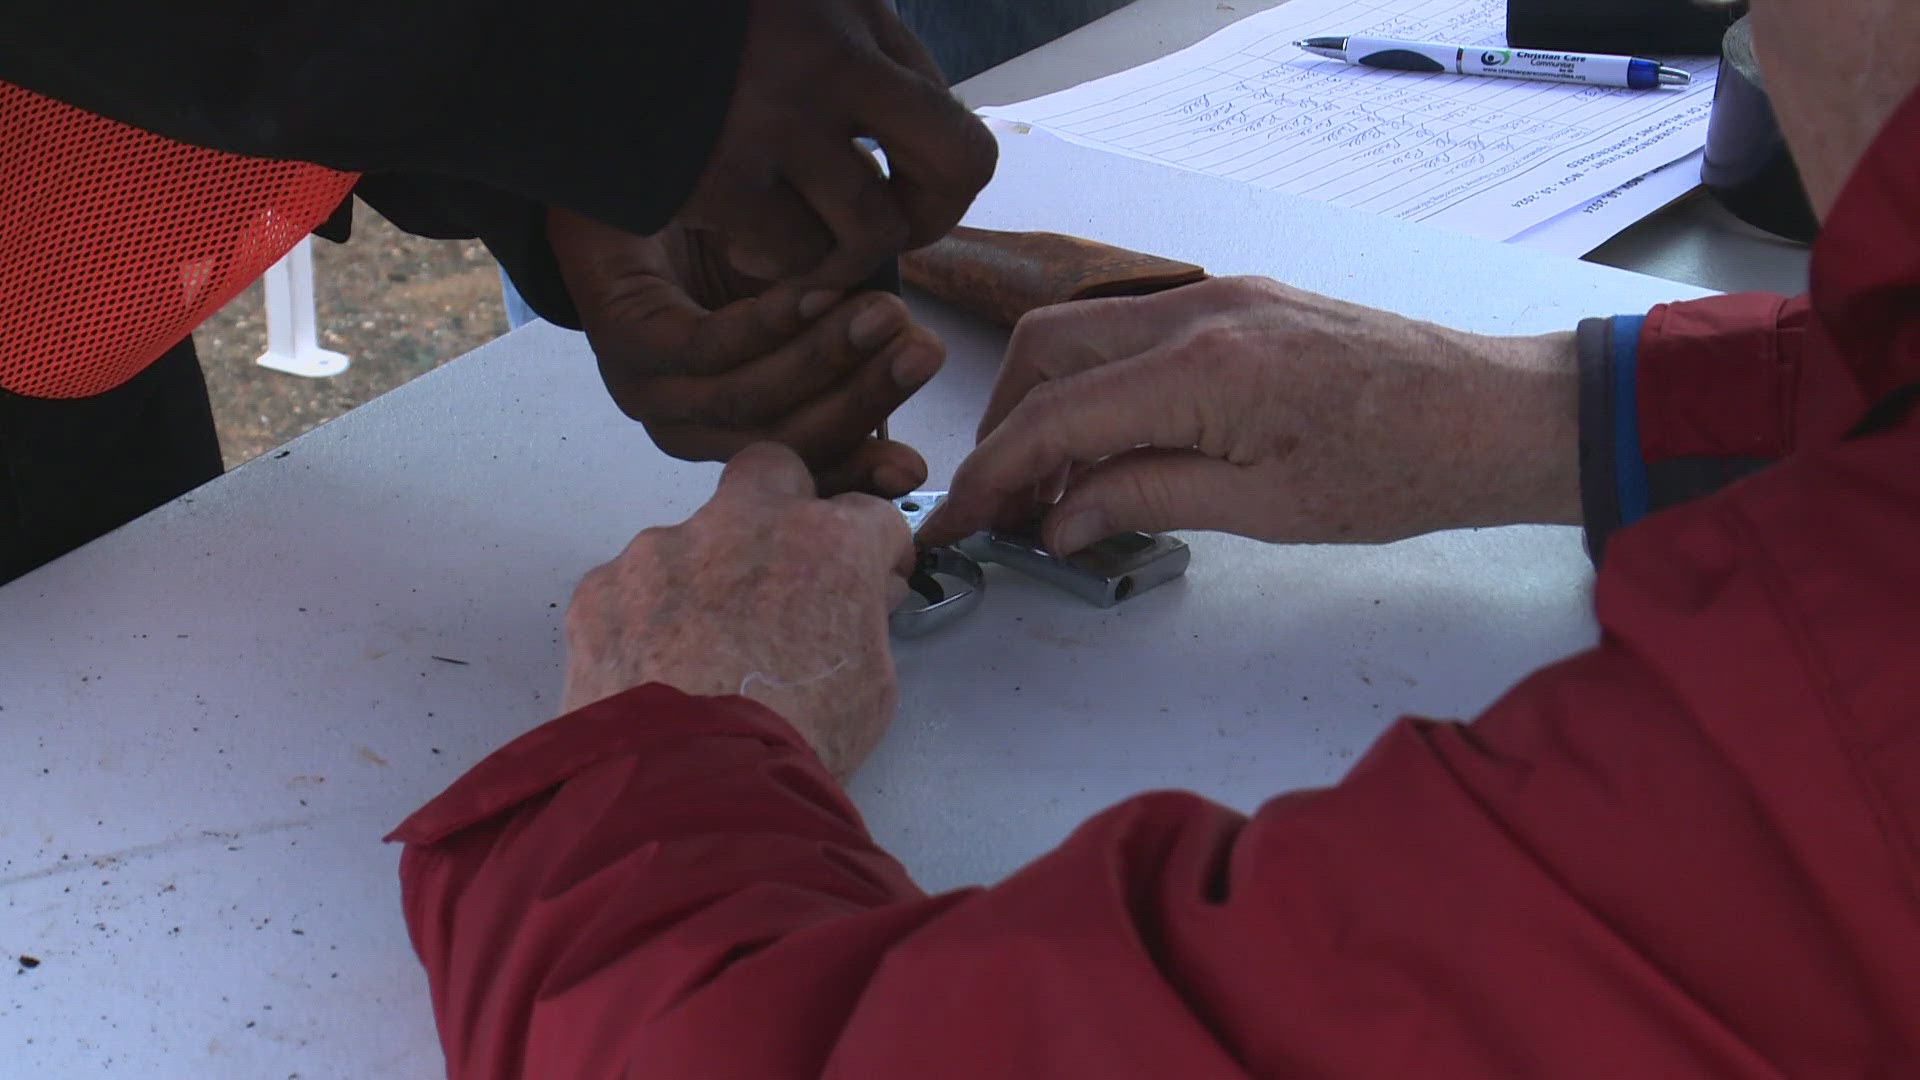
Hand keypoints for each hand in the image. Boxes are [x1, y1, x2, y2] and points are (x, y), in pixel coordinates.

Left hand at [549, 207, 943, 495]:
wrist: (639, 174)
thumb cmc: (725, 237)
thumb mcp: (805, 290)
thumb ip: (847, 329)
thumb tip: (914, 354)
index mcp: (729, 430)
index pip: (799, 465)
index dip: (859, 469)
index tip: (916, 468)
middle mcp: (687, 425)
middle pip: (782, 437)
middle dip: (862, 399)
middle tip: (922, 352)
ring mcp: (650, 389)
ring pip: (748, 399)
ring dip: (827, 358)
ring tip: (885, 314)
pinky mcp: (624, 342)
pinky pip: (707, 347)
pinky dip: (771, 323)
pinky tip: (819, 290)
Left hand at [563, 443, 913, 778]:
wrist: (688, 792)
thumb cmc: (796, 744)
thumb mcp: (872, 686)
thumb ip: (865, 619)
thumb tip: (859, 598)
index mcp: (827, 544)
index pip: (869, 515)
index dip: (875, 550)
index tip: (873, 580)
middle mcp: (743, 524)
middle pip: (771, 470)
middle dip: (784, 505)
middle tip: (784, 567)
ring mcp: (662, 549)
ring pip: (690, 537)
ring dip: (703, 575)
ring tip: (700, 654)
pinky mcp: (601, 586)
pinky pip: (630, 584)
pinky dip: (644, 616)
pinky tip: (652, 671)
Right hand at [678, 0, 997, 287]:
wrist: (550, 23)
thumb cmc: (675, 24)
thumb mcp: (785, 0)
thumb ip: (849, 41)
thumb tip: (905, 110)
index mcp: (851, 6)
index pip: (948, 111)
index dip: (936, 168)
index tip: (899, 184)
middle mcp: (830, 56)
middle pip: (955, 166)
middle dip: (931, 215)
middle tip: (889, 231)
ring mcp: (776, 119)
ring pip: (874, 231)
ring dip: (845, 258)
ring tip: (803, 250)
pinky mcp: (717, 177)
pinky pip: (794, 257)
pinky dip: (780, 270)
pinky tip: (746, 249)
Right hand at [917, 277, 1579, 552]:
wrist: (1491, 414)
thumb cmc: (1398, 467)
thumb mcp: (1262, 508)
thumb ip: (1145, 497)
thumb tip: (1058, 518)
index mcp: (1201, 369)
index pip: (1054, 416)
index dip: (992, 475)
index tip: (956, 523)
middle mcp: (1196, 312)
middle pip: (1045, 349)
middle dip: (1004, 425)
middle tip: (1000, 503)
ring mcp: (1218, 296)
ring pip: (1084, 331)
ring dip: (1047, 401)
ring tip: (1052, 486)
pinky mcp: (1239, 302)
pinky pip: (1135, 332)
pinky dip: (1099, 384)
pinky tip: (1111, 445)